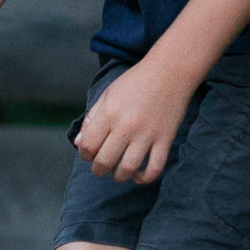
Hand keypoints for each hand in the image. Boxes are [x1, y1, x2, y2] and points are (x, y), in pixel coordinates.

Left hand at [74, 57, 197, 183]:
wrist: (170, 71)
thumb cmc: (136, 82)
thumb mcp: (108, 94)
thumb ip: (92, 119)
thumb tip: (78, 143)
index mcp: (109, 113)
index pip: (88, 145)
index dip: (85, 153)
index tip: (89, 153)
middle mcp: (126, 126)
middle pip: (105, 161)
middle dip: (98, 169)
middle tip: (101, 167)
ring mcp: (147, 135)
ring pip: (128, 169)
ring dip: (119, 176)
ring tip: (118, 172)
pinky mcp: (165, 140)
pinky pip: (155, 168)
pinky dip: (145, 178)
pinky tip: (138, 176)